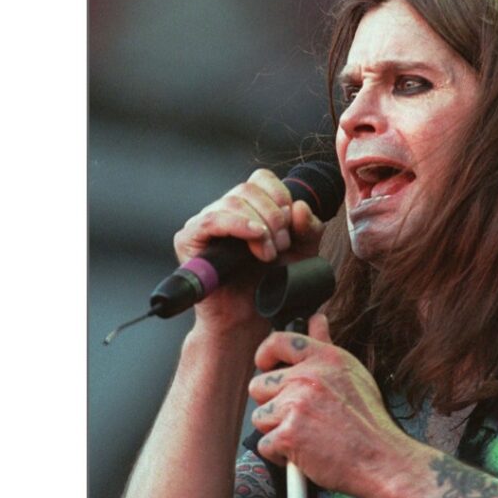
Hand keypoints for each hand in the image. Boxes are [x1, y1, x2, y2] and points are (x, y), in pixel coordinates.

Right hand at [172, 168, 326, 332]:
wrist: (251, 318)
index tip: (292, 227)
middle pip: (248, 189)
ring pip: (232, 202)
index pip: (262, 179)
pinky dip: (238, 225)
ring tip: (269, 254)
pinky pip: (212, 220)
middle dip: (274, 217)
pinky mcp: (189, 239)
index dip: (281, 197)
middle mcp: (224, 209)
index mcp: (249, 206)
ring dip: (260, 226)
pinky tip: (256, 237)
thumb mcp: (302, 253)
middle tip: (282, 246)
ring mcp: (205, 222)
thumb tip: (300, 206)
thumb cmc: (272, 284)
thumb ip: (309, 229)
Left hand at [248, 314, 408, 494]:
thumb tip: (316, 320)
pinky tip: (304, 454)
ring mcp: (296, 405)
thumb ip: (327, 345)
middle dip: (273, 404)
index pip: (278, 341)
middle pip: (259, 385)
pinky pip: (264, 445)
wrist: (381, 459)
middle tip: (301, 417)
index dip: (265, 355)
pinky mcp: (288, 435)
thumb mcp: (353, 373)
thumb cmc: (368, 421)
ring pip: (259, 417)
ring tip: (306, 436)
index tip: (265, 365)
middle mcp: (308, 377)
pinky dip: (280, 455)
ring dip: (276, 431)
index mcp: (325, 358)